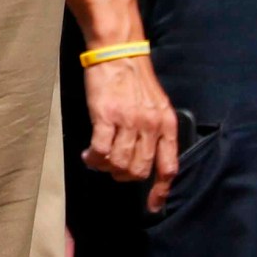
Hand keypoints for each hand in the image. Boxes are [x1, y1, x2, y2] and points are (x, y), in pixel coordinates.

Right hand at [79, 52, 179, 212]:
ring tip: (97, 158)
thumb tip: (144, 157)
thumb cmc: (134, 77)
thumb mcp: (156, 104)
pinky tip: (88, 154)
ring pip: (119, 163)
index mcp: (166, 124)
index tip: (151, 206)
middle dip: (123, 175)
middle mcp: (150, 125)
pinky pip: (101, 150)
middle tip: (112, 166)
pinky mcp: (106, 116)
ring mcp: (128, 121)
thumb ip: (154, 130)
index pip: (168, 167)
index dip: (160, 191)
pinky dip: (94, 158)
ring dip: (106, 167)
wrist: (117, 51)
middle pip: (139, 170)